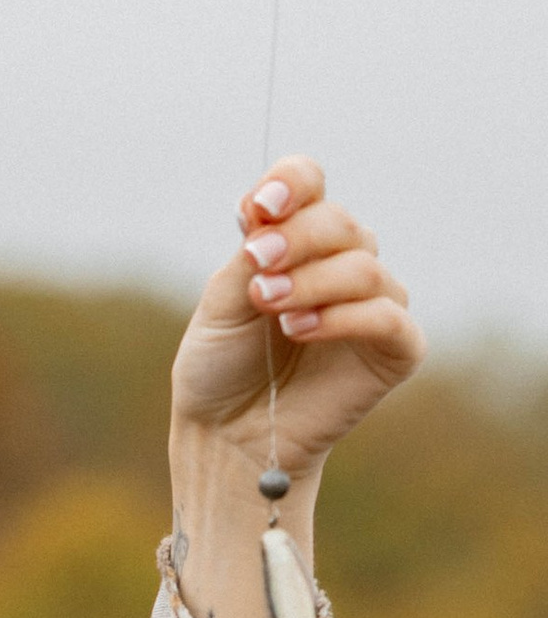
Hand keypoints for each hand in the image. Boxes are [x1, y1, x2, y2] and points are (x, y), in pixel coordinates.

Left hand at [168, 158, 422, 617]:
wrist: (227, 435)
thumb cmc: (221, 367)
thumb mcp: (221, 304)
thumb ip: (250, 256)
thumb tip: (268, 216)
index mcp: (296, 240)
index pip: (309, 182)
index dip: (292, 183)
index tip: (258, 207)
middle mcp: (341, 263)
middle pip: (340, 221)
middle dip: (297, 240)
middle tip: (257, 270)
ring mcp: (374, 304)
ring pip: (364, 266)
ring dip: (313, 281)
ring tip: (270, 306)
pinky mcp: (397, 349)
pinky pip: (387, 317)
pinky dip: (344, 317)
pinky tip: (300, 329)